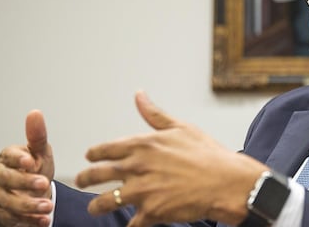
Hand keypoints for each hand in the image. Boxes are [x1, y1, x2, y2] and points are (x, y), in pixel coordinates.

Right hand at [0, 110, 55, 226]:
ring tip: (48, 207)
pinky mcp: (2, 212)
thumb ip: (38, 135)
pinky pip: (11, 218)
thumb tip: (35, 113)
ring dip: (28, 205)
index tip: (31, 161)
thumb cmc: (37, 167)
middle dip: (24, 183)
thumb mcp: (41, 151)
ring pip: (7, 201)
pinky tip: (43, 220)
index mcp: (8, 157)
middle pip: (6, 179)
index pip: (9, 156)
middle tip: (44, 184)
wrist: (37, 191)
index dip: (18, 158)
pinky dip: (28, 220)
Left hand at [75, 91, 267, 226]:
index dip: (94, 154)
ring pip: (105, 202)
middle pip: (97, 175)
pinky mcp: (151, 212)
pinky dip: (129, 225)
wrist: (226, 182)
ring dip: (97, 206)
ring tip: (95, 208)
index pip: (105, 149)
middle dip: (85, 179)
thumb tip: (139, 95)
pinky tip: (129, 224)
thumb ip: (155, 114)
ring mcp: (142, 191)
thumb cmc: (208, 154)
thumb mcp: (181, 128)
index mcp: (143, 144)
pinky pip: (130, 223)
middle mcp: (137, 167)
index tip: (90, 157)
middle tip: (82, 181)